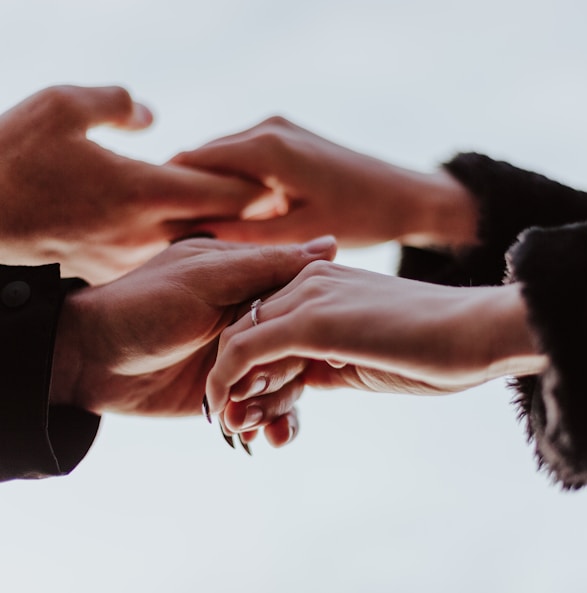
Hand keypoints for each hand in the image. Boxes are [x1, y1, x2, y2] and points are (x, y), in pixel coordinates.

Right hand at [0, 85, 270, 283]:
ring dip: (221, 230)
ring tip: (247, 220)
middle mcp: (147, 229)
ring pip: (194, 241)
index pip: (222, 189)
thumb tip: (151, 115)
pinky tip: (192, 234)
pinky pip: (163, 252)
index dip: (255, 186)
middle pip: (218, 222)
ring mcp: (133, 254)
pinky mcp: (116, 266)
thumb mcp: (60, 106)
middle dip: (250, 214)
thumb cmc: (12, 160)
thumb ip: (116, 103)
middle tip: (281, 207)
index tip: (282, 184)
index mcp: (144, 190)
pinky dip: (184, 241)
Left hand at [50, 236, 336, 444]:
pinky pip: (266, 411)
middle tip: (254, 390)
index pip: (306, 303)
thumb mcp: (206, 277)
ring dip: (276, 407)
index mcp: (254, 283)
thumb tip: (333, 244)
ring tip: (246, 423)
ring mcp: (244, 360)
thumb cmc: (143, 306)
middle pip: (302, 351)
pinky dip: (271, 426)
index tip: (309, 352)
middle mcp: (255, 322)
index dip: (311, 328)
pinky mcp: (231, 393)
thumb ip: (267, 266)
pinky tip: (263, 438)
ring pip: (290, 386)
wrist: (89, 360)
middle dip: (287, 378)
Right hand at [171, 116, 478, 247]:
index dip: (167, 192)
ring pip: (223, 158)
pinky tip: (231, 213)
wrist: (407, 197)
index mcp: (266, 148)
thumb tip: (192, 235)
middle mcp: (267, 128)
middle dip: (185, 190)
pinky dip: (232, 183)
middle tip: (167, 230)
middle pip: (204, 157)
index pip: (192, 162)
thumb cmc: (361, 217)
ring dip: (208, 187)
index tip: (150, 224)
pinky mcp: (289, 137)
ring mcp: (279, 128)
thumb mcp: (298, 234)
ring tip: (194, 226)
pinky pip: (244, 159)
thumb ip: (243, 235)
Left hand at [207, 261, 546, 425]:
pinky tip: (227, 411)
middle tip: (231, 421)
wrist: (478, 331)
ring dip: (227, 386)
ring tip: (230, 425)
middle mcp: (308, 280)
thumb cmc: (434, 348)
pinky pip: (247, 351)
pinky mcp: (311, 321)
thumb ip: (328, 360)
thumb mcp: (366, 354)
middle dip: (233, 378)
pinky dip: (227, 381)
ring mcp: (308, 297)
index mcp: (321, 283)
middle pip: (245, 329)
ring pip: (239, 340)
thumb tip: (303, 380)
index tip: (250, 406)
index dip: (252, 366)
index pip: (266, 323)